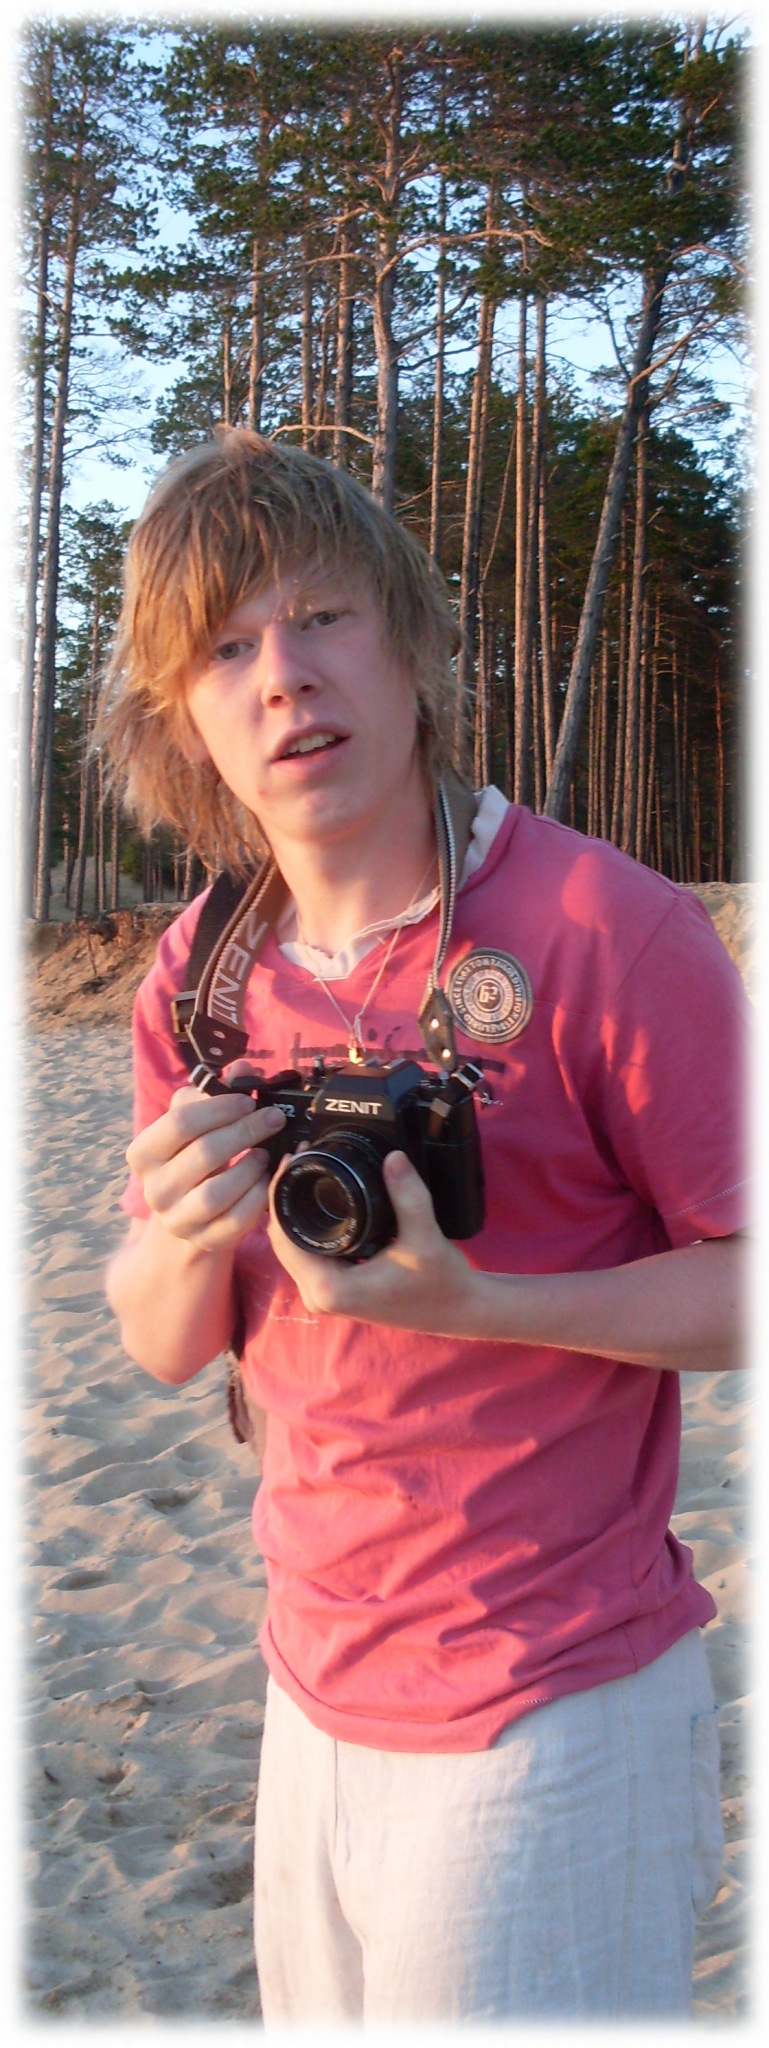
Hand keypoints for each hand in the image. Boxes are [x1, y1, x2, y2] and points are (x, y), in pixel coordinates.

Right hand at [126, 1082, 285, 1251]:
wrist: (188, 1207)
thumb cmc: (193, 1152)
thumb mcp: (196, 1120)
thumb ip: (216, 1092)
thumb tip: (244, 1069)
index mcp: (143, 1154)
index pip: (180, 1123)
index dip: (220, 1108)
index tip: (248, 1101)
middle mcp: (155, 1190)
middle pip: (205, 1153)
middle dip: (246, 1131)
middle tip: (272, 1119)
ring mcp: (178, 1220)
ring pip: (218, 1192)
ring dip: (250, 1167)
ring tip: (266, 1152)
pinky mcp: (205, 1239)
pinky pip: (237, 1220)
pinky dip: (258, 1196)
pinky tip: (267, 1179)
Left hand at [267, 1149, 477, 1333]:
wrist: (459, 1310)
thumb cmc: (442, 1281)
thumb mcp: (424, 1237)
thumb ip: (408, 1196)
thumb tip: (392, 1157)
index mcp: (330, 1288)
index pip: (284, 1234)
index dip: (281, 1192)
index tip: (294, 1157)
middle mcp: (319, 1297)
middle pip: (281, 1240)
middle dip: (285, 1198)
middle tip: (299, 1157)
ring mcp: (325, 1298)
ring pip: (291, 1248)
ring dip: (294, 1212)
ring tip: (304, 1172)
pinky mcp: (335, 1294)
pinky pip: (307, 1255)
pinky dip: (306, 1229)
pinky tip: (317, 1202)